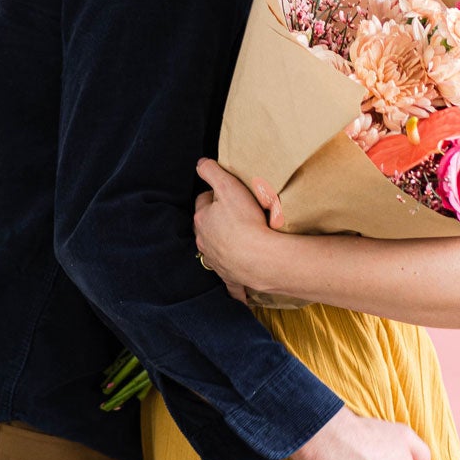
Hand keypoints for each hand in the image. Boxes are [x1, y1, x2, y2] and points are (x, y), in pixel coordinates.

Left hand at [194, 158, 284, 298]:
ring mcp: (216, 261)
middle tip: (237, 215)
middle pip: (207, 226)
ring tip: (242, 240)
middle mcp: (204, 242)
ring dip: (224, 245)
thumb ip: (211, 171)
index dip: (215, 195)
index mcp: (202, 219)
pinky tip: (240, 296)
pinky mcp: (231, 277)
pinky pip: (230, 283)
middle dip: (217, 220)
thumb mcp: (228, 187)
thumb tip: (200, 163)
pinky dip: (234, 288)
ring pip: (216, 250)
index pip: (203, 201)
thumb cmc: (245, 221)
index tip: (229, 194)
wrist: (260, 258)